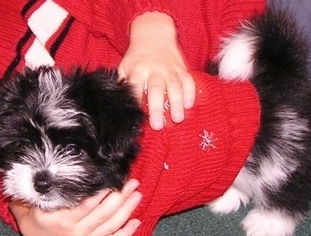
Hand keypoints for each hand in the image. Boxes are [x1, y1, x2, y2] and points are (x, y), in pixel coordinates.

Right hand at [10, 179, 141, 235]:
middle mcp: (76, 231)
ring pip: (111, 225)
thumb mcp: (35, 201)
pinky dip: (126, 233)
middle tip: (132, 182)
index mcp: (62, 219)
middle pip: (104, 213)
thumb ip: (49, 190)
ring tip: (137, 195)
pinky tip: (137, 222)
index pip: (87, 204)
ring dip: (127, 210)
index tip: (113, 178)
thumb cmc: (37, 213)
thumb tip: (58, 172)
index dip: (102, 192)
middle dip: (120, 197)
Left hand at [118, 11, 195, 129]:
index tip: (136, 116)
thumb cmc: (137, 56)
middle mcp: (154, 70)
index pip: (135, 86)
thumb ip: (123, 83)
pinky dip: (190, 92)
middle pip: (155, 90)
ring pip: (174, 87)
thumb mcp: (125, 66)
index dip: (135, 100)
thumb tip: (119, 103)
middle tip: (158, 125)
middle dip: (157, 108)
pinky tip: (189, 105)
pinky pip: (188, 80)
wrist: (153, 34)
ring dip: (177, 103)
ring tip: (177, 119)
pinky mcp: (181, 69)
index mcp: (138, 70)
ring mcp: (169, 69)